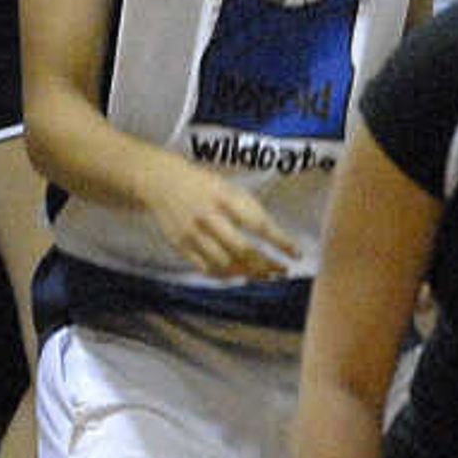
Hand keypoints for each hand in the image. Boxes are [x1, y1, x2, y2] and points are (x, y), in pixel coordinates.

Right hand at [142, 151, 298, 278]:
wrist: (161, 181)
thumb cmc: (203, 185)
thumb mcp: (229, 187)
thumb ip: (248, 209)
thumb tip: (274, 236)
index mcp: (225, 197)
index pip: (258, 224)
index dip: (280, 242)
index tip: (295, 254)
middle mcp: (209, 216)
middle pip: (243, 249)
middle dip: (267, 265)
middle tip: (282, 271)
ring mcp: (193, 233)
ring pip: (225, 263)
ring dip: (249, 274)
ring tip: (264, 276)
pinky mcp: (180, 246)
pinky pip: (206, 268)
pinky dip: (226, 275)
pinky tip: (239, 275)